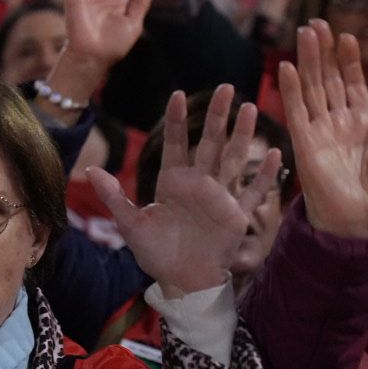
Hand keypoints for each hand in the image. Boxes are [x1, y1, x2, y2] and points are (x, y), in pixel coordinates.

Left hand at [87, 86, 280, 293]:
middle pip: (210, 142)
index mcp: (173, 181)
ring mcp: (220, 197)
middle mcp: (199, 183)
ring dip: (242, 135)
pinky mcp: (237, 215)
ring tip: (250, 107)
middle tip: (227, 87)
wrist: (182, 281)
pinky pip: (254, 191)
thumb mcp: (131, 225)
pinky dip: (265, 175)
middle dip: (218, 116)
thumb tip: (90, 170)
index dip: (177, 120)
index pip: (176, 143)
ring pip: (234, 158)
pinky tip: (277, 154)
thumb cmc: (156, 254)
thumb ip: (113, 197)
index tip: (179, 93)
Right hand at [278, 20, 367, 238]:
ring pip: (312, 88)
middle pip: (329, 79)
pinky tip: (286, 68)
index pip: (354, 84)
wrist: (363, 224)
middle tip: (317, 23)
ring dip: (308, 61)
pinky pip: (296, 112)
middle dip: (324, 52)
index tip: (347, 36)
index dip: (350, 61)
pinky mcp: (305, 144)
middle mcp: (340, 122)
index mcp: (365, 124)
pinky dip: (291, 90)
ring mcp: (321, 131)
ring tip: (305, 33)